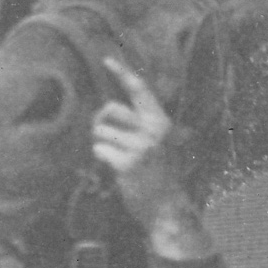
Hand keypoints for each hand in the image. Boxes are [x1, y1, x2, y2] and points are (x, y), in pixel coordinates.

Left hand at [91, 58, 188, 229]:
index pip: (140, 90)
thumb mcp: (159, 145)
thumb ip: (141, 126)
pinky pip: (100, 150)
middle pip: (110, 109)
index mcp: (161, 122)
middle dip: (101, 122)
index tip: (106, 59)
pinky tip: (113, 168)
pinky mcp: (128, 164)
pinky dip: (101, 158)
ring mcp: (140, 146)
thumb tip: (105, 111)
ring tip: (114, 157)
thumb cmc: (160, 176)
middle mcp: (152, 130)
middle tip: (105, 137)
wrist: (167, 208)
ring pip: (101, 131)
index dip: (122, 73)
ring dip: (101, 143)